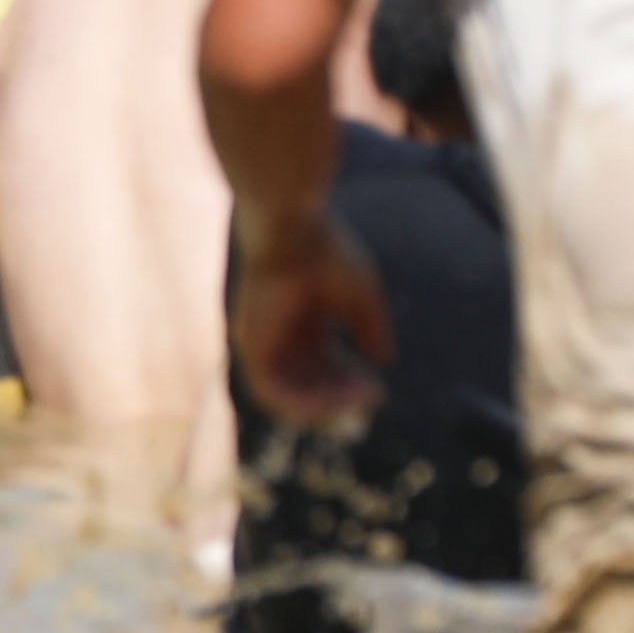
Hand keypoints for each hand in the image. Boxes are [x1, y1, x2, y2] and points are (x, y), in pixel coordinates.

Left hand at [227, 210, 395, 429]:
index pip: (322, 365)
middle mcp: (278, 333)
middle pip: (307, 383)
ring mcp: (260, 341)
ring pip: (288, 393)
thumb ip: (370, 327)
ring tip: (357, 401)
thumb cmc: (325, 248)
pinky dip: (301, 402)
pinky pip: (270, 392)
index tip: (377, 389)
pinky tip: (333, 400)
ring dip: (324, 405)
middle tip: (370, 400)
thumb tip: (384, 361)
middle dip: (340, 397)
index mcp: (301, 318)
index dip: (349, 382)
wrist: (291, 228)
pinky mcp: (248, 346)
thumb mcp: (360, 293)